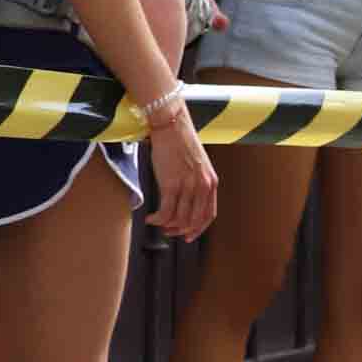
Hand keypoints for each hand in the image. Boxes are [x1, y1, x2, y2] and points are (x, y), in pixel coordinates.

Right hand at [145, 108, 217, 241]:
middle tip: (169, 232)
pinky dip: (158, 219)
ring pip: (179, 218)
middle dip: (181, 230)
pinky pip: (166, 211)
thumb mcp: (198, 165)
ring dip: (167, 226)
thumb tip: (187, 201)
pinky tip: (150, 219)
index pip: (209, 214)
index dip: (198, 228)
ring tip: (158, 224)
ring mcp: (187, 186)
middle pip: (194, 220)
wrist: (171, 127)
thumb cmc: (181, 143)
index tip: (189, 235)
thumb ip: (197, 183)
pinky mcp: (171, 184)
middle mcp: (202, 187)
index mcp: (211, 183)